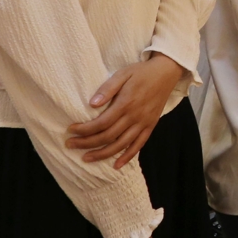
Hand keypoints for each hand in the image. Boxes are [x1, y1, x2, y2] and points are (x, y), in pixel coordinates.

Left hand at [68, 54, 183, 167]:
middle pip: (108, 136)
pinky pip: (139, 145)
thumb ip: (108, 88)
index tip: (71, 130)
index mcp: (126, 103)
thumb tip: (92, 104)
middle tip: (70, 144)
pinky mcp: (151, 126)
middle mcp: (135, 116)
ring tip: (86, 158)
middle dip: (87, 143)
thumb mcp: (123, 74)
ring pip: (121, 144)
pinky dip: (128, 156)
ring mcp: (144, 123)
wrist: (167, 72)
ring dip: (103, 154)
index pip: (101, 123)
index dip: (84, 129)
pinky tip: (116, 165)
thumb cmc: (142, 72)